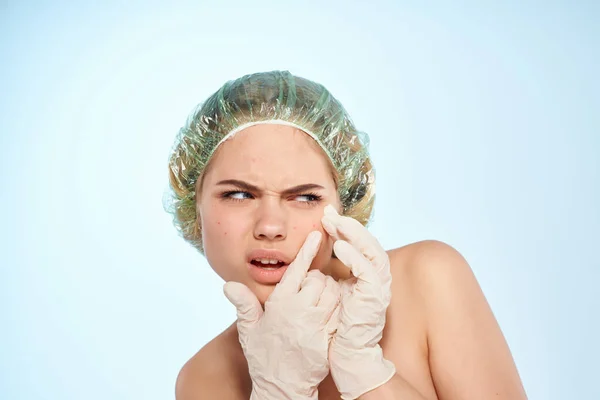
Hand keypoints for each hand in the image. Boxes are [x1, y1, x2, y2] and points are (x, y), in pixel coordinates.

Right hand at [223, 231, 340, 399]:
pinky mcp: (328, 337)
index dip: (308, 250)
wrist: (281, 387)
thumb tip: (229, 284)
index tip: (318, 235)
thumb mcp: (250, 329)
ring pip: (333, 293)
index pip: (297, 269)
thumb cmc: (264, 356)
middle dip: (318, 278)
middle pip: (319, 279)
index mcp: (279, 304)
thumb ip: (243, 304)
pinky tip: (329, 313)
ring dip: (330, 291)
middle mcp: (299, 311)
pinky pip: (339, 313)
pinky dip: (337, 308)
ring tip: (319, 300)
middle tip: (311, 287)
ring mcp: (315, 325)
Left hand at [321, 205, 395, 399]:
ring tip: (335, 223)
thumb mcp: (328, 293)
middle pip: (367, 242)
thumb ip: (323, 274)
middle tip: (328, 212)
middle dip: (348, 225)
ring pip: (372, 251)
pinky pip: (368, 271)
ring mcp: (378, 287)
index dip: (343, 228)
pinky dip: (355, 257)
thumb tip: (305, 256)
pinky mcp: (375, 298)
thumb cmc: (334, 327)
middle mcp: (375, 278)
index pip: (357, 244)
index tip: (324, 214)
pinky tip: (339, 247)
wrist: (344, 356)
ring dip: (354, 235)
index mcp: (364, 275)